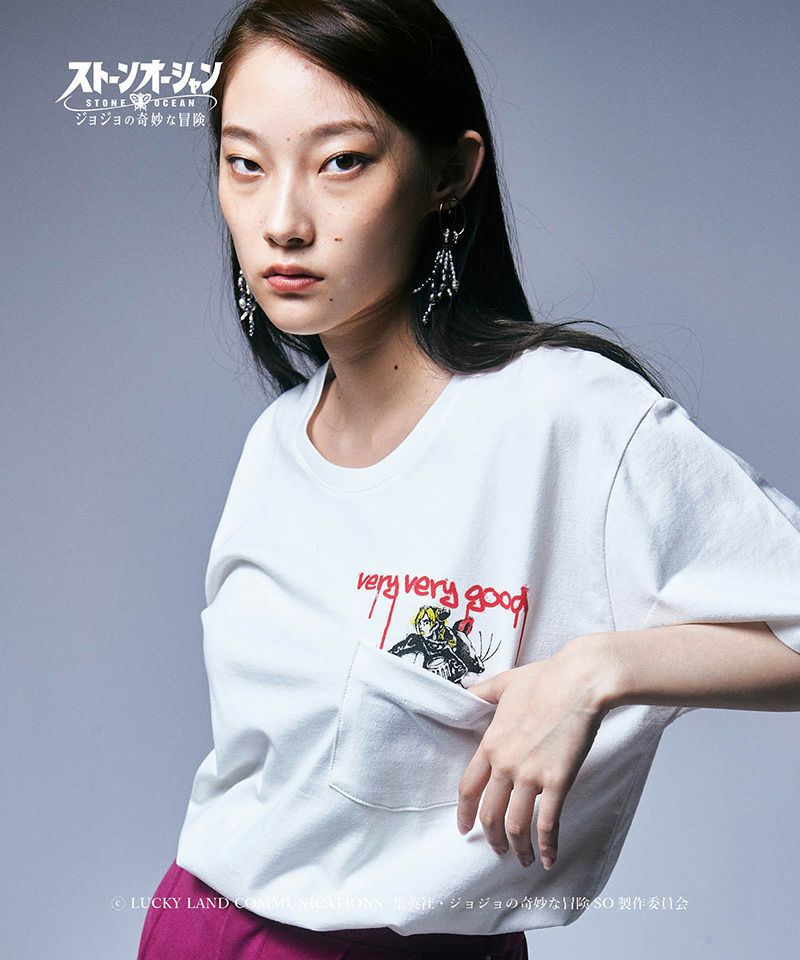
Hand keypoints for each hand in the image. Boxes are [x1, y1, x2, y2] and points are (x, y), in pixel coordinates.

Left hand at [457, 639, 611, 869]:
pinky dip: (548, 845)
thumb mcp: (505, 683)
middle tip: (497, 849)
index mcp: (491, 743)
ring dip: (517, 848)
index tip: (463, 828)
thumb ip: (483, 691)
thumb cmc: (546, 678)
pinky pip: (549, 822)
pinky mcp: (558, 781)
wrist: (580, 681)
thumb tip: (466, 689)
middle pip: (490, 813)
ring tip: (523, 859)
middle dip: (491, 837)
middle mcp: (506, 764)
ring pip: (515, 825)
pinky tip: (549, 857)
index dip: (464, 813)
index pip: (468, 787)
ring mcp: (531, 774)